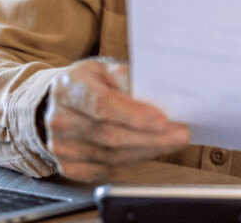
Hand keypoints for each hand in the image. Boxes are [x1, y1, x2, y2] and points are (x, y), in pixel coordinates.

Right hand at [42, 57, 189, 181]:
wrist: (59, 103)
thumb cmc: (88, 84)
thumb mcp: (105, 70)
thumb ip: (128, 79)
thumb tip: (158, 93)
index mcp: (70, 88)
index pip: (103, 105)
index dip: (134, 115)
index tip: (163, 120)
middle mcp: (61, 119)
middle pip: (111, 135)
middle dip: (152, 138)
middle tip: (181, 134)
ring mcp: (61, 146)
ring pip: (113, 156)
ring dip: (147, 151)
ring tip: (170, 142)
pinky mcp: (68, 166)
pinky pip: (106, 169)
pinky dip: (131, 161)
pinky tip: (146, 150)